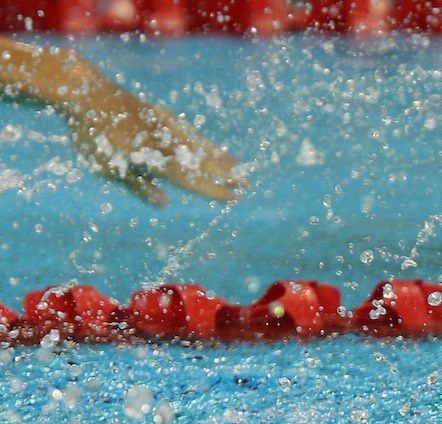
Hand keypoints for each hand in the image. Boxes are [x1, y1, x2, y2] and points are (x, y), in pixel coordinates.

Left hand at [61, 69, 246, 206]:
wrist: (86, 93)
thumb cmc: (93, 136)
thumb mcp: (110, 167)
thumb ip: (139, 185)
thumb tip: (164, 203)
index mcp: (155, 159)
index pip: (191, 179)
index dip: (213, 189)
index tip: (233, 197)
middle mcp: (165, 142)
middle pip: (201, 161)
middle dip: (225, 173)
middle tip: (247, 183)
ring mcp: (163, 125)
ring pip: (197, 143)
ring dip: (218, 155)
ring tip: (236, 164)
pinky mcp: (157, 113)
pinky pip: (185, 129)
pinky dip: (199, 138)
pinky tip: (205, 143)